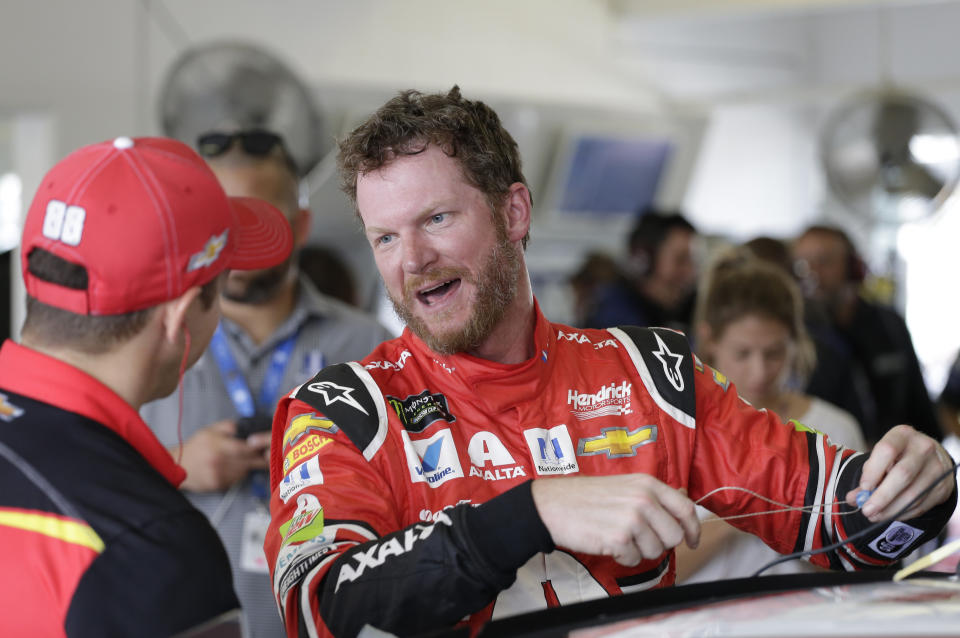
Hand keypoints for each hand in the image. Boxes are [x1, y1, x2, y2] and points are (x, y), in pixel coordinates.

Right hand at [173, 419, 270, 491]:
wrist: (177, 467)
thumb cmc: (195, 447)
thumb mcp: (210, 430)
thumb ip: (229, 427)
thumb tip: (246, 427)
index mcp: (217, 446)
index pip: (245, 448)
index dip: (258, 447)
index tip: (265, 445)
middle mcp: (218, 462)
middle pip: (248, 461)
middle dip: (258, 457)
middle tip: (265, 453)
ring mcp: (218, 475)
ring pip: (244, 471)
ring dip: (248, 465)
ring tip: (241, 459)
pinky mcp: (218, 485)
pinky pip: (237, 479)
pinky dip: (238, 473)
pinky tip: (232, 467)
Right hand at [531, 474, 699, 566]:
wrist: (552, 505)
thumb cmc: (584, 497)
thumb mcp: (624, 485)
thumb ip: (652, 494)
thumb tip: (681, 501)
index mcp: (647, 484)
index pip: (686, 508)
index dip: (693, 528)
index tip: (692, 540)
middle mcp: (643, 499)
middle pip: (674, 535)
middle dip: (661, 543)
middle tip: (641, 539)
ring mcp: (632, 519)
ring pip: (656, 551)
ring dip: (639, 550)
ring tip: (618, 536)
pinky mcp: (619, 539)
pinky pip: (634, 560)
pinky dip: (622, 557)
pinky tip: (608, 542)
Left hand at [846, 424, 955, 520]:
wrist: (931, 458)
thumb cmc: (898, 457)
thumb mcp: (882, 458)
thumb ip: (867, 476)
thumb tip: (853, 499)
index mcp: (902, 435)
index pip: (886, 450)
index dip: (873, 471)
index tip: (863, 488)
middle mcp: (923, 448)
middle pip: (902, 474)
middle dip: (882, 496)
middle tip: (867, 510)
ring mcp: (937, 467)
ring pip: (913, 493)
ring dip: (891, 509)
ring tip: (875, 516)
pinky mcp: (943, 486)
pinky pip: (922, 505)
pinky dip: (903, 513)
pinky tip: (891, 514)